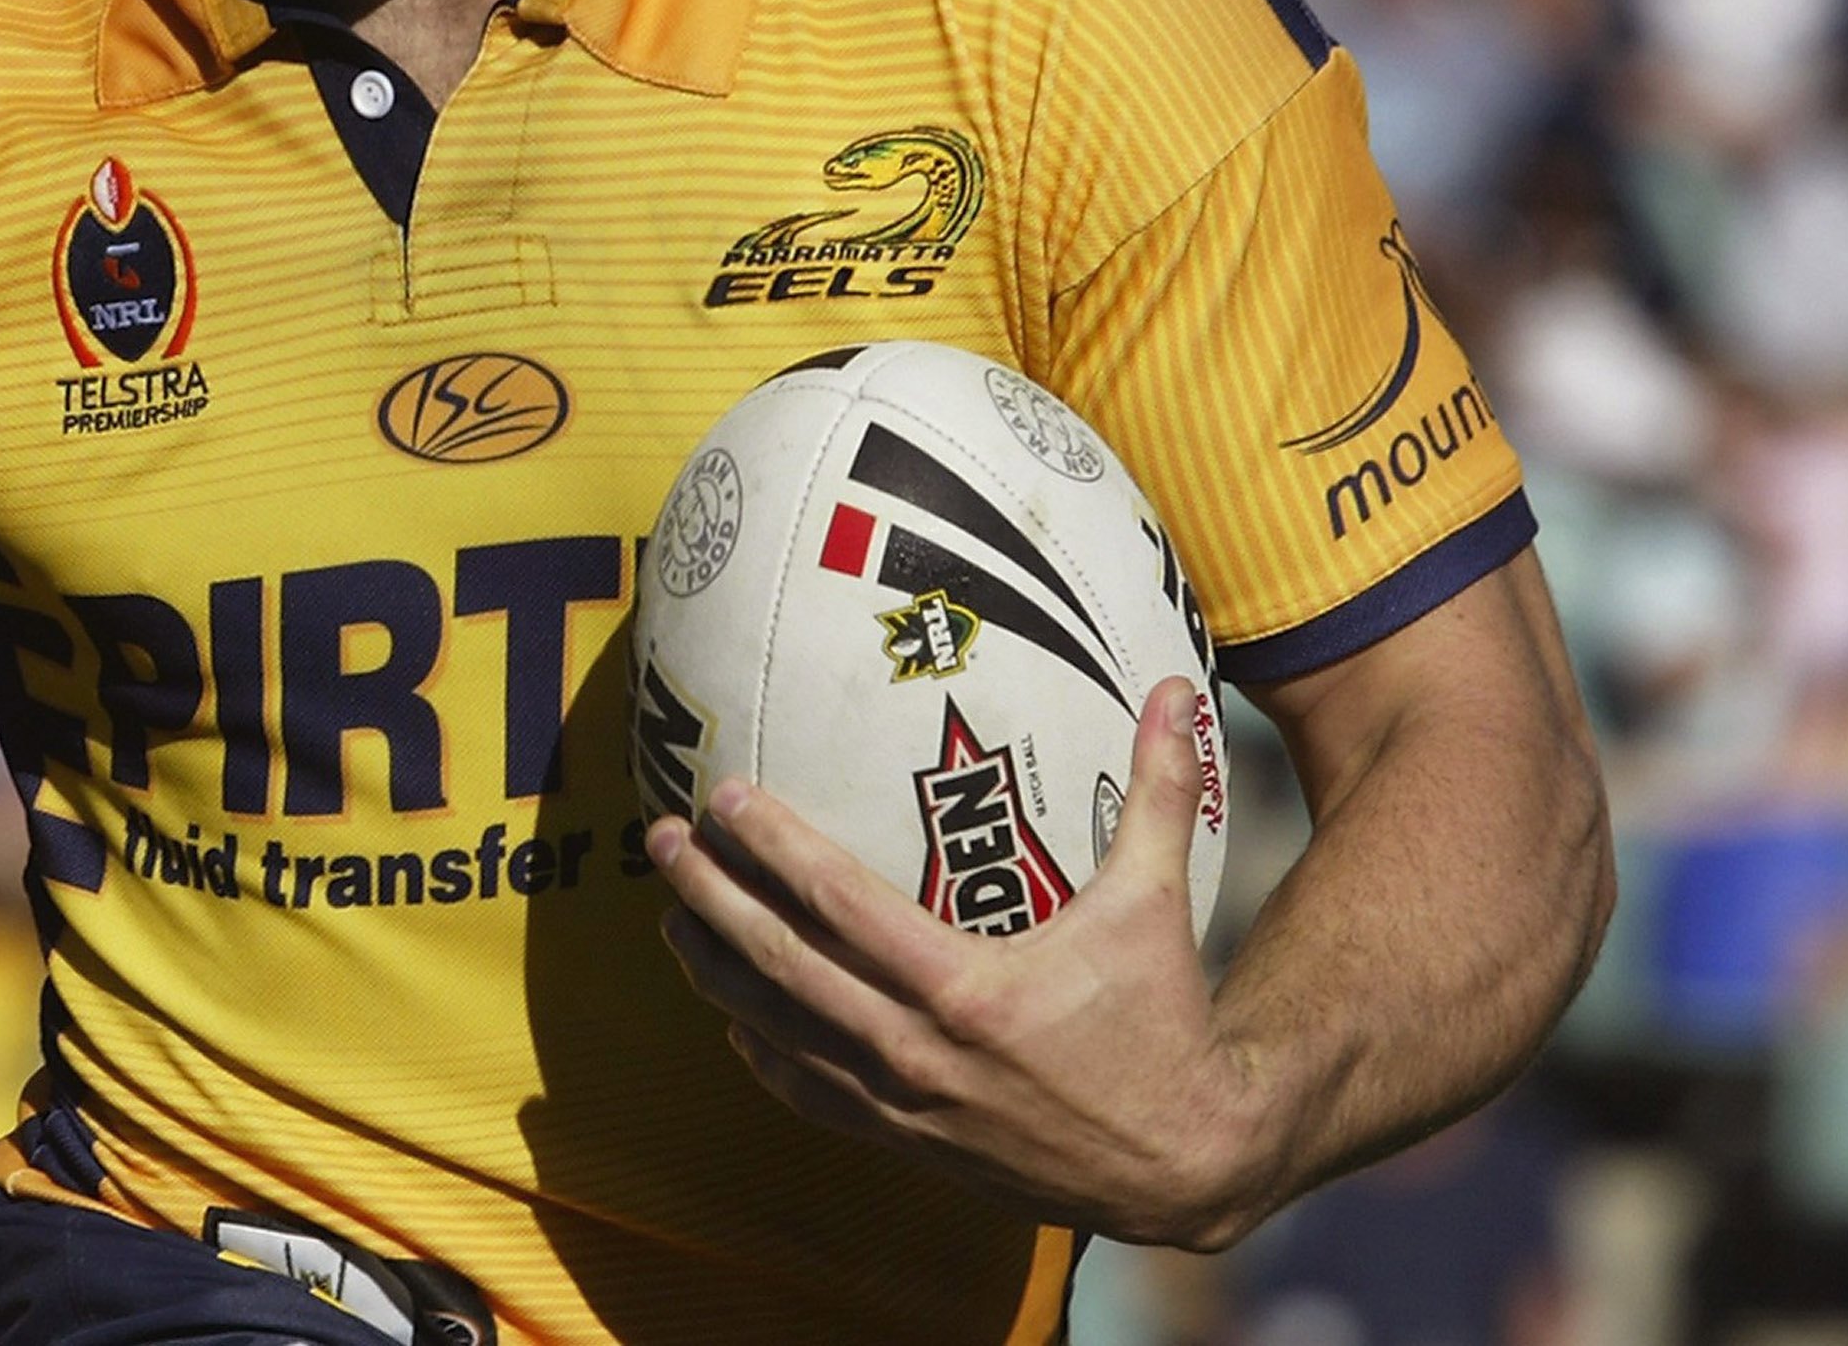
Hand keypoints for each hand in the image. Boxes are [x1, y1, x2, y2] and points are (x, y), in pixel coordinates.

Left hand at [648, 678, 1269, 1246]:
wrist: (1184, 1159)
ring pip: (778, 1032)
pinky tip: (729, 1013)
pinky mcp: (905, 1140)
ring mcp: (904, 1104)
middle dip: (711, 899)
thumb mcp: (1157, 901)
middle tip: (662, 842)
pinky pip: (809, 1093)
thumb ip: (1161, 790)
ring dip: (716, 971)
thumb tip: (1178, 688)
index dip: (771, 846)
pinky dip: (760, 1049)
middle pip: (782, 964)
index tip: (722, 796)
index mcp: (967, 987)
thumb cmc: (1163, 1017)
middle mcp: (918, 1049)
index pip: (839, 901)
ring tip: (671, 916)